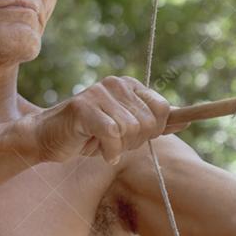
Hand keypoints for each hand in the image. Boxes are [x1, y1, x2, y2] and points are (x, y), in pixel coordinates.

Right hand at [25, 76, 188, 164]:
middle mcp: (117, 84)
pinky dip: (108, 151)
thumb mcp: (127, 129)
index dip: (155, 131)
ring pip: (131, 131)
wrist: (49, 138)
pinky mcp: (84, 107)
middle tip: (114, 142)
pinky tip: (97, 151)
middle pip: (149, 122)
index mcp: (130, 85)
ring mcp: (99, 93)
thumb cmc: (90, 135)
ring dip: (118, 147)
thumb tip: (186, 121)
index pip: (163, 109)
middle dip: (134, 142)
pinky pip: (112, 135)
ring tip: (100, 143)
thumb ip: (155, 124)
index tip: (135, 138)